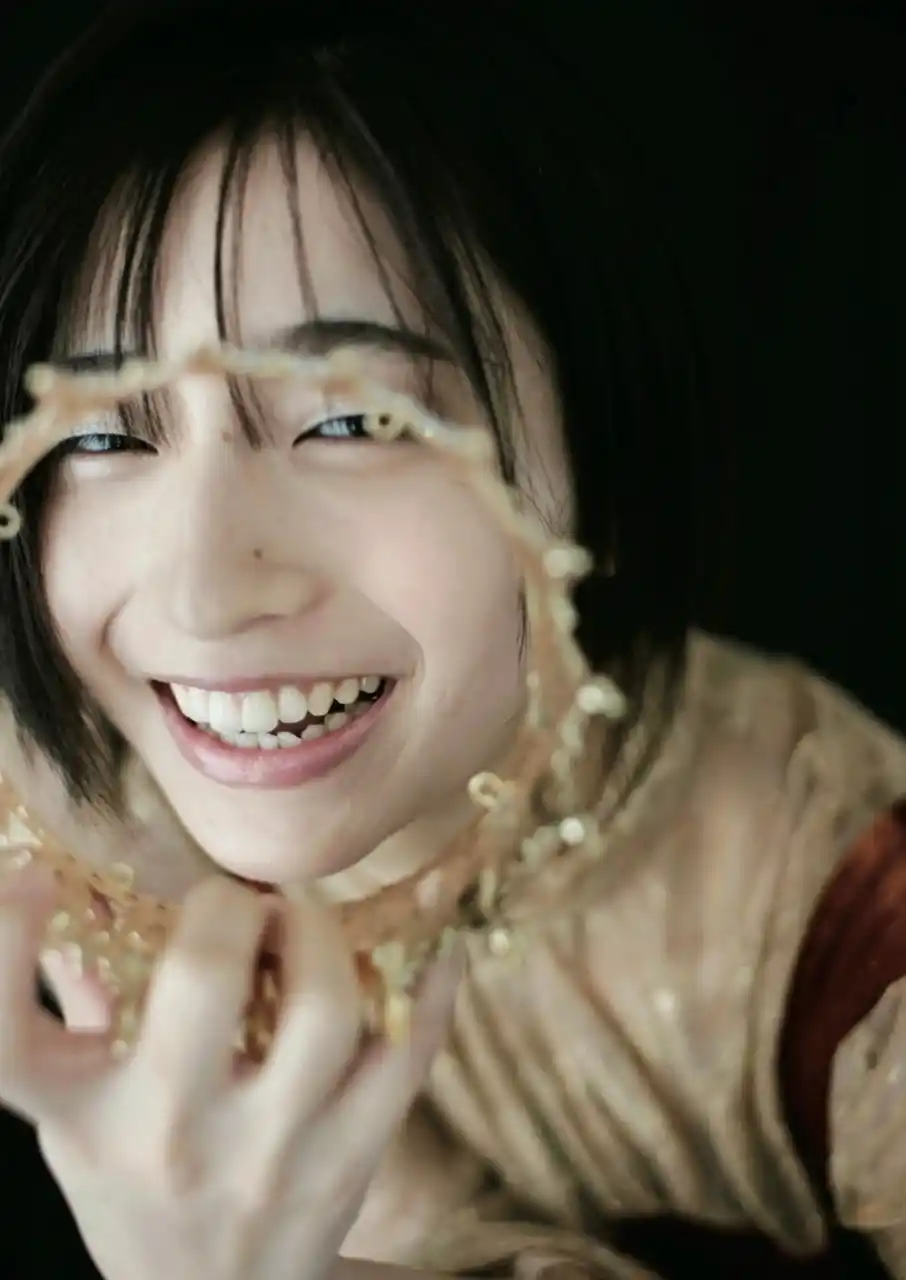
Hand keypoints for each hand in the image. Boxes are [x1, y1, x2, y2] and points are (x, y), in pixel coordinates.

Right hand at [0, 864, 461, 1279]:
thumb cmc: (138, 1186)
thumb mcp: (82, 1113)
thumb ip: (79, 1000)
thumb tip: (80, 881)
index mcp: (84, 1117)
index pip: (8, 1040)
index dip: (5, 941)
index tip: (32, 875)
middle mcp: (172, 1136)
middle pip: (204, 982)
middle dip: (229, 909)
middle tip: (239, 905)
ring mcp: (274, 1152)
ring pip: (326, 1008)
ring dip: (321, 935)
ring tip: (304, 930)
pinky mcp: (352, 1158)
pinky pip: (411, 1048)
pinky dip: (434, 978)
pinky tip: (433, 937)